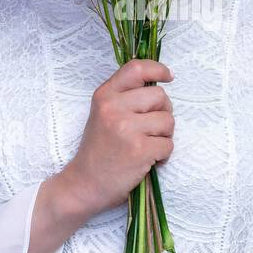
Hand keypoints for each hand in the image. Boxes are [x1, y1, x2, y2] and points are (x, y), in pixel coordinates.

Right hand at [35, 59, 174, 238]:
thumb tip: (158, 82)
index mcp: (104, 95)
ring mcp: (126, 128)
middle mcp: (113, 107)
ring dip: (164, 136)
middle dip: (163, 112)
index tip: (168, 76)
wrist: (84, 184)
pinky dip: (163, 155)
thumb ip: (124, 97)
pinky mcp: (139, 150)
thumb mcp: (102, 114)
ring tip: (147, 145)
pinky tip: (147, 160)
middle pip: (160, 96)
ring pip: (168, 121)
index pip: (136, 68)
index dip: (158, 69)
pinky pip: (168, 145)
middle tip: (151, 128)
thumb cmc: (98, 149)